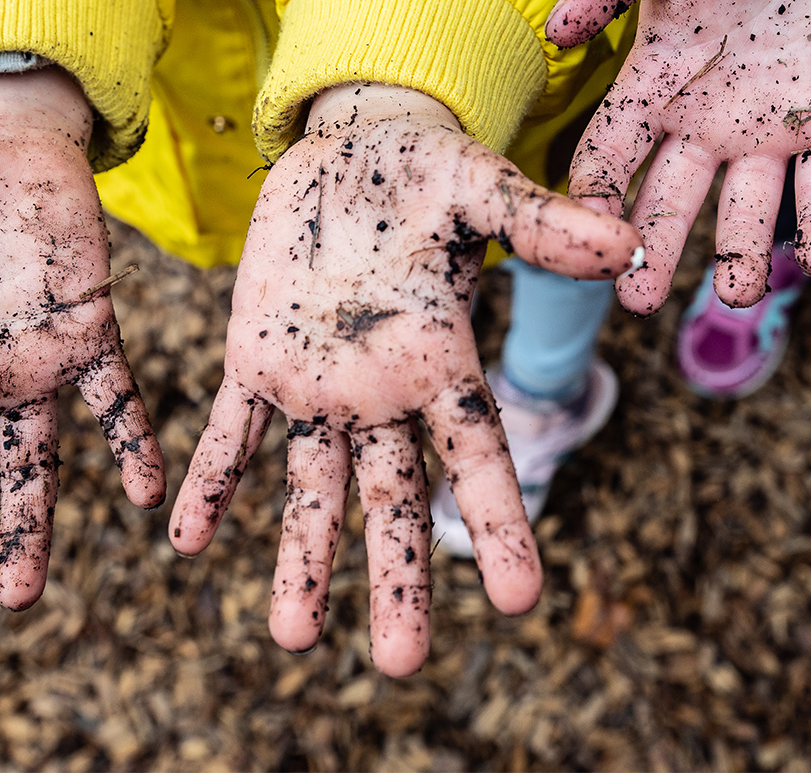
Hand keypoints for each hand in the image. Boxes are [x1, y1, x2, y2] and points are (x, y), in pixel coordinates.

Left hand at [170, 83, 642, 676]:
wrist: (346, 148)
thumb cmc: (425, 166)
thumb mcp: (479, 184)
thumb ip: (538, 222)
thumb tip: (626, 242)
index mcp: (441, 358)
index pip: (477, 457)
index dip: (498, 525)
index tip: (522, 599)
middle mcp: (383, 391)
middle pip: (394, 500)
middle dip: (397, 578)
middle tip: (402, 663)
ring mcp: (317, 384)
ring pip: (311, 486)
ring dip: (301, 557)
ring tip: (293, 638)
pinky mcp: (255, 360)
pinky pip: (230, 433)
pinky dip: (211, 482)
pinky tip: (185, 540)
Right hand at [549, 0, 810, 312]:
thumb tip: (554, 30)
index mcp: (657, 85)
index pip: (612, 152)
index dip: (597, 193)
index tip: (587, 231)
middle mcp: (707, 123)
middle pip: (671, 201)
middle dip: (654, 251)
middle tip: (639, 300)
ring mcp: (770, 130)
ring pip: (750, 210)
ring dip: (743, 256)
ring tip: (740, 295)